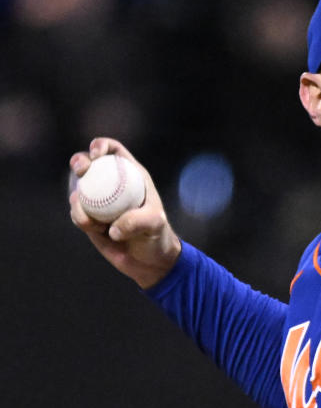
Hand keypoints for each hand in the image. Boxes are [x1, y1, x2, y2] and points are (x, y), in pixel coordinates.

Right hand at [69, 138, 180, 288]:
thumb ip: (137, 221)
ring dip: (79, 202)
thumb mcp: (155, 224)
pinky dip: (81, 219)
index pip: (113, 151)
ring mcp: (98, 201)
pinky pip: (77, 213)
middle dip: (79, 162)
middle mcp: (112, 185)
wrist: (149, 261)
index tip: (97, 154)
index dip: (101, 146)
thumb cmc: (158, 237)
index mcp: (131, 175)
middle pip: (88, 164)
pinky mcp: (88, 219)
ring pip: (78, 190)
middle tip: (82, 171)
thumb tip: (112, 228)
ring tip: (93, 222)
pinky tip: (95, 229)